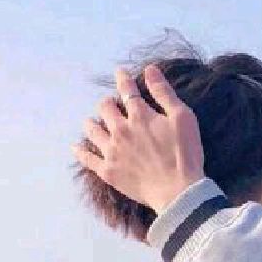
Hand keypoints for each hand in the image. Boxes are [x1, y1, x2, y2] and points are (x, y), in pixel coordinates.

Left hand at [73, 64, 205, 214]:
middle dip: (108, 104)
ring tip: (92, 123)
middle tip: (111, 106)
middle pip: (105, 108)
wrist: (177, 192)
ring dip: (92, 123)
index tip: (120, 73)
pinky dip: (81, 152)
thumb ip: (164, 93)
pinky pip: (88, 159)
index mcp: (140, 115)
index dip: (123, 79)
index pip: (127, 90)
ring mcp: (112, 151)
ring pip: (93, 130)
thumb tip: (150, 69)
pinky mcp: (108, 171)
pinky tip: (76, 147)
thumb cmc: (185, 155)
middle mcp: (121, 129)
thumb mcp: (182, 118)